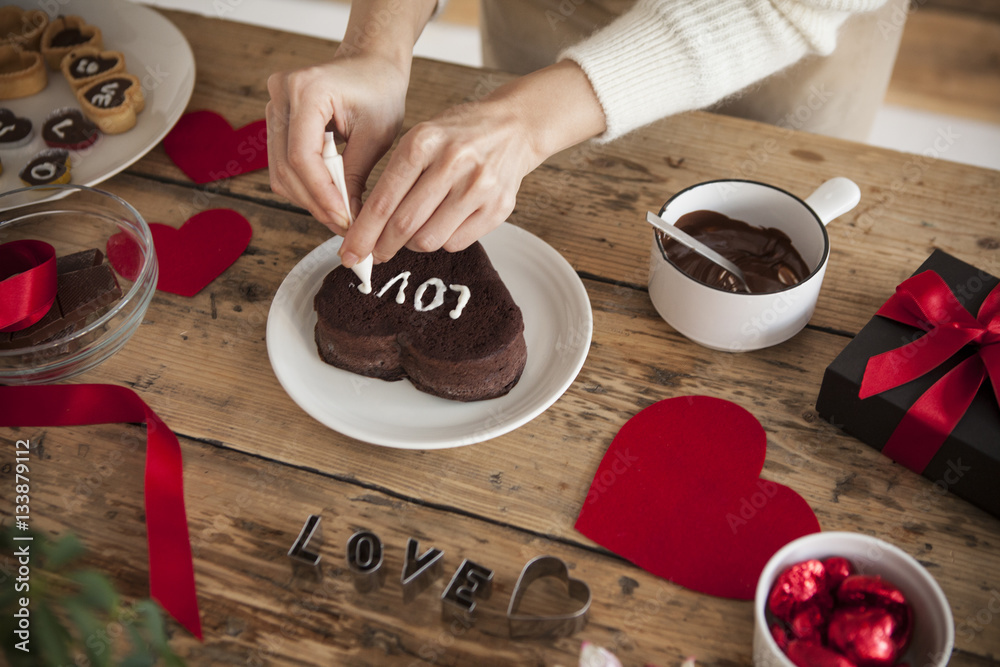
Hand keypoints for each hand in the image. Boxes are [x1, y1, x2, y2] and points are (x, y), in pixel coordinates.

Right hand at [266, 52, 408, 233]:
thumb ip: (356, 175)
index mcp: (307, 90)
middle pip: (285, 167)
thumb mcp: (376, 135)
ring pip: (280, 170)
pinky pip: (283, 164)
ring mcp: (274, 107)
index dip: (321, 193)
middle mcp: (281, 95)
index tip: (343, 219)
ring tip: (339, 215)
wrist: (371, 63)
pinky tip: (329, 199)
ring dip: (309, 199)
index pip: (301, 156)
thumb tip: (346, 218)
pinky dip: (306, 186)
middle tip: (344, 226)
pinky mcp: (277, 120)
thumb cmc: (380, 90)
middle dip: (316, 202)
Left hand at [339, 96, 536, 266]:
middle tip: (373, 254)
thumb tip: (367, 229)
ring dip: (412, 244)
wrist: (513, 127)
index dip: (363, 233)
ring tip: (410, 235)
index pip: (383, 200)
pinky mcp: (498, 207)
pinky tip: (441, 226)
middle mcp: (452, 163)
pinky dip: (441, 241)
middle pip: (404, 225)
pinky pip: (456, 242)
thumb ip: (395, 179)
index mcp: (423, 142)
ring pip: (429, 239)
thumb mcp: (421, 139)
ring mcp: (479, 186)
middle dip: (382, 246)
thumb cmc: (458, 135)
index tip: (350, 252)